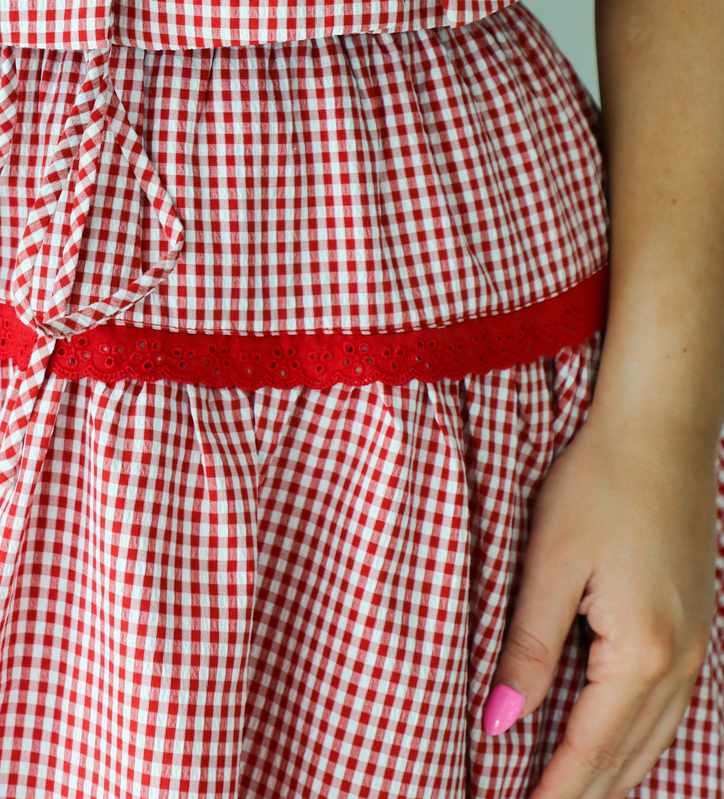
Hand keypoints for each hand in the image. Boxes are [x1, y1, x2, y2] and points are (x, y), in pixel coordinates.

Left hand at [487, 406, 716, 797]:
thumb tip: (498, 722)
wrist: (661, 431)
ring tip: (569, 798)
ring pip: (652, 742)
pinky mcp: (693, 628)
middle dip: (583, 797)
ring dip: (611, 778)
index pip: (589, 750)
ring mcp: (694, 647)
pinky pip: (666, 712)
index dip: (553, 792)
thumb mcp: (551, 561)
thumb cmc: (599, 483)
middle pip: (626, 759)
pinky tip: (613, 751)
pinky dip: (635, 744)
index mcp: (640, 653)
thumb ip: (528, 647)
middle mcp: (678, 662)